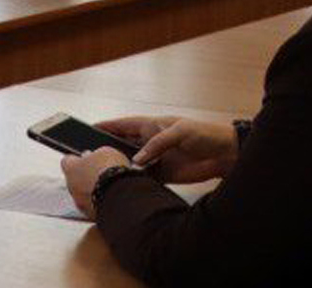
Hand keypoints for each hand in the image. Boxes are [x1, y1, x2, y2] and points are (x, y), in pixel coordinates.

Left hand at [61, 147, 132, 220]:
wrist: (118, 194)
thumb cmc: (109, 170)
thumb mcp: (106, 152)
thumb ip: (98, 155)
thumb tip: (97, 156)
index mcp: (71, 168)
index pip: (67, 161)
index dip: (77, 159)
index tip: (85, 158)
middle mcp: (71, 186)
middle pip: (75, 179)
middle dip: (85, 175)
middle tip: (100, 172)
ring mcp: (79, 202)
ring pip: (83, 194)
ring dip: (92, 190)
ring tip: (109, 186)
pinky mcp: (89, 213)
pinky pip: (92, 205)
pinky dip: (99, 201)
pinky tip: (111, 197)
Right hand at [97, 115, 238, 183]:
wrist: (224, 155)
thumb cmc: (205, 134)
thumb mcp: (181, 132)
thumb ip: (158, 144)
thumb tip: (138, 160)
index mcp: (153, 126)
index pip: (124, 125)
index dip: (107, 126)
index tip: (87, 129)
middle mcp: (151, 142)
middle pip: (123, 145)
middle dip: (106, 149)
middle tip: (88, 155)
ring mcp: (156, 158)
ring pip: (131, 163)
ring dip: (119, 167)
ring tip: (101, 173)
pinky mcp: (163, 174)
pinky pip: (143, 178)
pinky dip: (134, 181)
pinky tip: (124, 186)